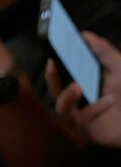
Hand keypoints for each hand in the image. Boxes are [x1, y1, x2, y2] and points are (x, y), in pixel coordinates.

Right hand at [48, 31, 120, 147]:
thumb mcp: (118, 69)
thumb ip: (103, 52)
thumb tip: (84, 34)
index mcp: (75, 88)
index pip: (58, 77)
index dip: (52, 69)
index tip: (52, 57)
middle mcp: (73, 104)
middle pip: (55, 91)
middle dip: (52, 78)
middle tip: (53, 64)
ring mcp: (77, 119)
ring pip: (63, 107)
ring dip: (68, 96)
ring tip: (78, 86)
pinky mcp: (86, 132)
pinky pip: (84, 118)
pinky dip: (96, 108)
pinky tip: (109, 100)